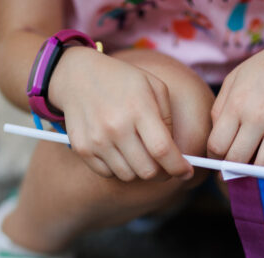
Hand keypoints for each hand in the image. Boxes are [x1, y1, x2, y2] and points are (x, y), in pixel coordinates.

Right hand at [48, 47, 192, 181]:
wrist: (77, 75)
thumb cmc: (122, 81)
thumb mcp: (153, 86)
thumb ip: (168, 120)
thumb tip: (176, 153)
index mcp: (139, 108)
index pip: (162, 150)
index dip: (178, 167)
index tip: (187, 172)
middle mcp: (116, 126)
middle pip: (148, 170)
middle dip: (162, 173)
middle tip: (164, 165)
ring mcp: (97, 140)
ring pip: (129, 176)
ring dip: (139, 171)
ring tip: (139, 153)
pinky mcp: (82, 149)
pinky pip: (108, 174)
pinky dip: (119, 169)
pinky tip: (120, 152)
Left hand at [207, 28, 263, 170]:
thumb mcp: (236, 79)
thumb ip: (220, 110)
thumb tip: (214, 145)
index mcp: (237, 104)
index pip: (217, 146)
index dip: (216, 159)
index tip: (222, 160)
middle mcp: (259, 116)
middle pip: (237, 161)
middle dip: (234, 170)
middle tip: (238, 172)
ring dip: (260, 176)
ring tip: (258, 174)